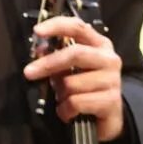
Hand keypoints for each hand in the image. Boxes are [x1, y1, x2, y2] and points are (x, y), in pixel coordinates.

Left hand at [24, 17, 124, 141]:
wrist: (108, 117)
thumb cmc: (87, 90)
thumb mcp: (72, 71)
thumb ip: (58, 58)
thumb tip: (40, 51)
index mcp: (100, 45)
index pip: (79, 28)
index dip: (57, 26)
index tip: (37, 30)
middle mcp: (109, 59)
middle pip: (75, 54)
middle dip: (49, 64)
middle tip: (29, 72)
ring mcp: (113, 80)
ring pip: (71, 83)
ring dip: (61, 95)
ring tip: (65, 100)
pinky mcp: (111, 101)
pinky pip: (76, 103)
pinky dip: (66, 110)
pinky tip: (70, 113)